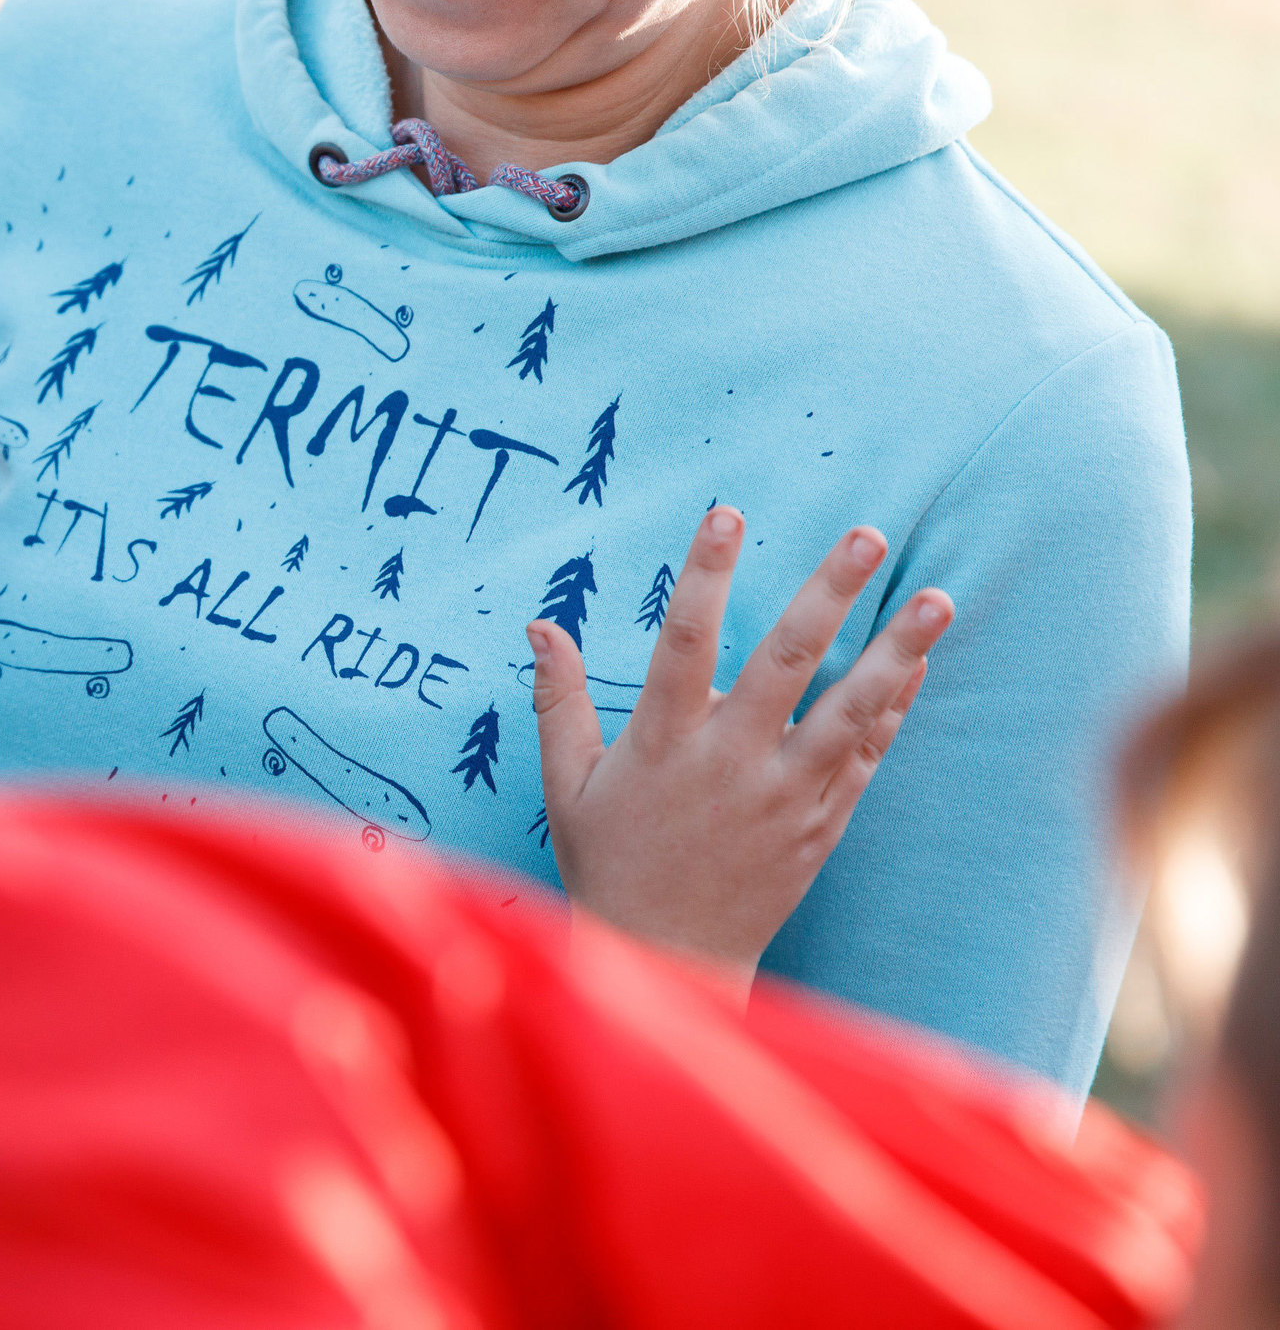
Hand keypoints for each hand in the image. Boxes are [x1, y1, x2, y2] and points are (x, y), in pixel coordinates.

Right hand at [531, 507, 952, 983]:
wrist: (669, 963)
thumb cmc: (608, 864)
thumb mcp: (566, 785)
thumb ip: (558, 701)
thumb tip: (539, 625)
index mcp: (663, 743)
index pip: (684, 640)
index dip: (706, 573)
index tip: (728, 513)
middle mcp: (730, 763)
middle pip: (788, 662)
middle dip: (830, 593)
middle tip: (868, 534)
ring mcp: (785, 797)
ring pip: (851, 711)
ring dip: (897, 651)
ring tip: (938, 599)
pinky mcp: (820, 828)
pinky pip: (865, 758)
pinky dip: (893, 709)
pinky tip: (917, 663)